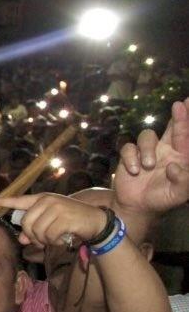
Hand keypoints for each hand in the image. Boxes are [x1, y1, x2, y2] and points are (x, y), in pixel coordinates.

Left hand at [0, 193, 109, 247]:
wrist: (97, 222)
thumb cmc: (71, 223)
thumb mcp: (51, 223)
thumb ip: (35, 229)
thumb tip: (22, 240)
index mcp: (42, 199)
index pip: (18, 200)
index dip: (2, 201)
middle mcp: (47, 200)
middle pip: (27, 224)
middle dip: (33, 237)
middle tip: (43, 241)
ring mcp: (56, 207)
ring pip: (38, 232)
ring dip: (45, 240)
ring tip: (56, 238)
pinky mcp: (64, 217)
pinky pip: (50, 236)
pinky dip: (55, 242)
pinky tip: (63, 238)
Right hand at [114, 97, 188, 213]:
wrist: (136, 207)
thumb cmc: (161, 199)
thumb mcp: (178, 194)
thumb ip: (183, 181)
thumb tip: (174, 165)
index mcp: (180, 157)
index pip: (186, 136)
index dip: (188, 120)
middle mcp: (165, 150)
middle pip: (171, 127)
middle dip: (178, 116)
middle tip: (180, 105)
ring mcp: (147, 152)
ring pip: (147, 136)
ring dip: (147, 150)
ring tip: (147, 167)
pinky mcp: (129, 156)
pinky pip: (128, 148)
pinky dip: (130, 158)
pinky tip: (133, 171)